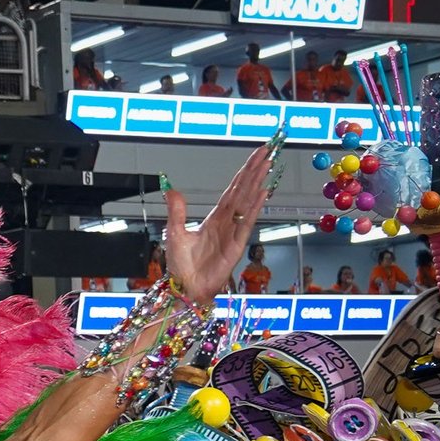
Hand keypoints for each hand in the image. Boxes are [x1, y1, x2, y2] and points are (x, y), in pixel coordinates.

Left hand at [163, 137, 279, 307]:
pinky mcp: (236, 245)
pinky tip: (262, 193)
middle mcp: (227, 222)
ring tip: (268, 165)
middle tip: (267, 151)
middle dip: (255, 171)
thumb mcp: (175, 233)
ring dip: (257, 183)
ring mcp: (233, 232)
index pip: (233, 190)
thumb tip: (171, 190)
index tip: (256, 156)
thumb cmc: (181, 266)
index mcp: (215, 218)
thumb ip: (177, 211)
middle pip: (244, 191)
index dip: (244, 173)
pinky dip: (254, 207)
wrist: (185, 288)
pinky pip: (247, 222)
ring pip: (248, 202)